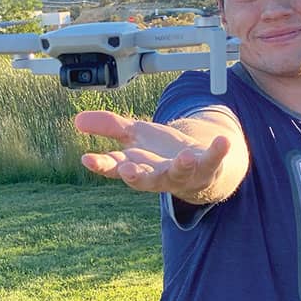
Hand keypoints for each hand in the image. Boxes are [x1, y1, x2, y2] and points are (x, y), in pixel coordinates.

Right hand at [74, 110, 231, 201]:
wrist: (198, 167)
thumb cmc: (162, 153)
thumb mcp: (134, 136)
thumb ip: (109, 127)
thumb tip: (77, 120)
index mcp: (137, 167)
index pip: (114, 168)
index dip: (101, 165)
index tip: (88, 159)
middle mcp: (158, 176)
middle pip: (144, 179)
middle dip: (136, 176)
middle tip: (127, 170)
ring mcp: (183, 175)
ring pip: (179, 174)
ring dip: (180, 167)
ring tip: (184, 157)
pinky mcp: (206, 168)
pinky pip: (213, 161)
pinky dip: (218, 152)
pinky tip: (222, 141)